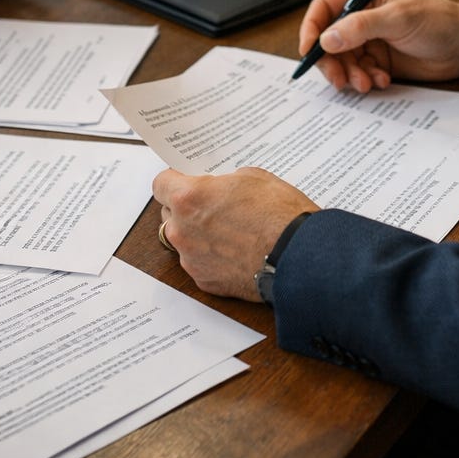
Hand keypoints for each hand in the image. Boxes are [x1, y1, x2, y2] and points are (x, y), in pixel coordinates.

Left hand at [152, 167, 317, 300]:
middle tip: (212, 204)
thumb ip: (223, 183)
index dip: (174, 179)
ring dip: (198, 233)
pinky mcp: (205, 281)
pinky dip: (212, 257)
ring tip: (230, 230)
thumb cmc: (278, 214)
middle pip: (168, 214)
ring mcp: (191, 259)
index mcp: (189, 198)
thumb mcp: (252, 177)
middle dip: (186, 208)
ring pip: (184, 240)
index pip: (161, 183)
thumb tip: (219, 190)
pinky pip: (200, 262)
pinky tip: (236, 250)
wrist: (298, 254)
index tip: (184, 179)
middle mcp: (182, 230)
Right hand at [297, 0, 458, 91]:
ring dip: (350, 75)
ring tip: (366, 83)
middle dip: (331, 61)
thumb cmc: (438, 20)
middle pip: (328, 40)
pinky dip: (365, 80)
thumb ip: (361, 27)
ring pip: (342, 60)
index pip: (324, 8)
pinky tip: (381, 81)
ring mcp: (369, 40)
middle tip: (339, 79)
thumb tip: (327, 39)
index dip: (311, 29)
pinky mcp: (378, 60)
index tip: (309, 51)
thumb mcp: (398, 18)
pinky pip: (358, 73)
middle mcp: (362, 17)